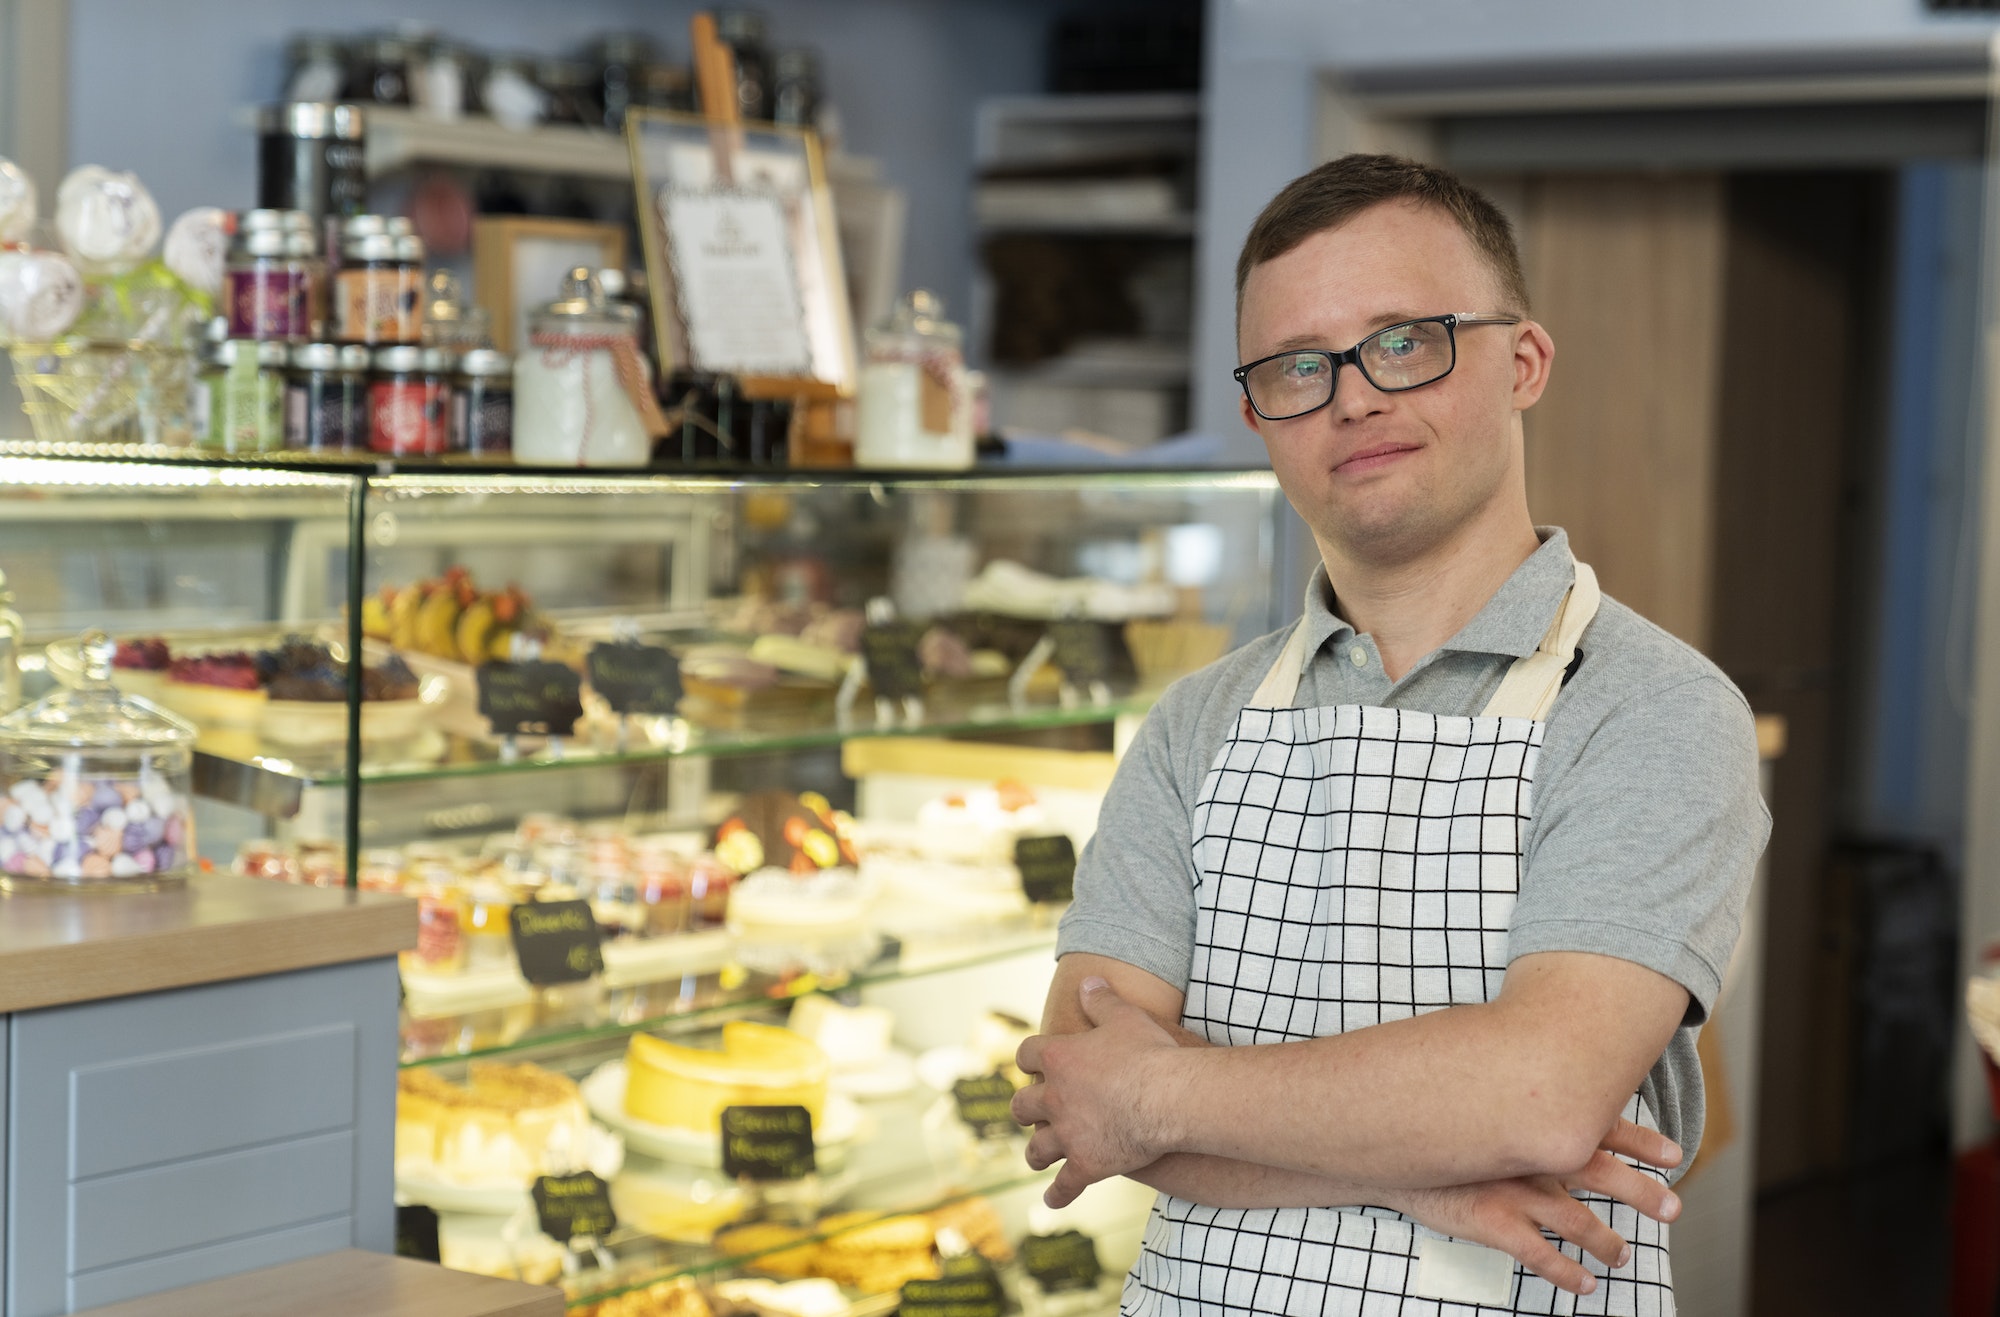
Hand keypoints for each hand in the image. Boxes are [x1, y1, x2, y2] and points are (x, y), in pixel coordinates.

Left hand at [1013, 976, 1184, 1206]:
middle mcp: (1054, 1099)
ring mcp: (1068, 1135)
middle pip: (1022, 1105)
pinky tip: (1053, 1200)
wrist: (1171, 1098)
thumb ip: (1102, 999)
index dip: (1029, 1058)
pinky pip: (1065, 1185)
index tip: (1034, 1061)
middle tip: (1032, 1111)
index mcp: (1058, 1059)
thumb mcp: (1126, 1016)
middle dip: (1025, 1108)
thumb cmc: (1150, 1053)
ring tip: (1039, 1154)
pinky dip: (1058, 1194)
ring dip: (1037, 1151)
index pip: (1026, 1054)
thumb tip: (1087, 981)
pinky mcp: (1086, 1165)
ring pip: (1037, 1149)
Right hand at [1385, 1119, 1683, 1296]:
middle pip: (1601, 1172)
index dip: (1640, 1140)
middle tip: (1673, 1209)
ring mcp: (1514, 1190)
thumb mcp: (1475, 1091)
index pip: (1599, 1125)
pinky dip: (1568, 1273)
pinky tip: (1584, 1285)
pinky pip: (1540, 1255)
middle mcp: (1531, 1153)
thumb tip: (1536, 1075)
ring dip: (1608, 1242)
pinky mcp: (1492, 1222)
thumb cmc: (1429, 1114)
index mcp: (1531, 1119)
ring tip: (1622, 1255)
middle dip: (1643, 1191)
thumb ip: (1510, 1091)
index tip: (1674, 1154)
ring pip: (1578, 1222)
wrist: (1381, 1142)